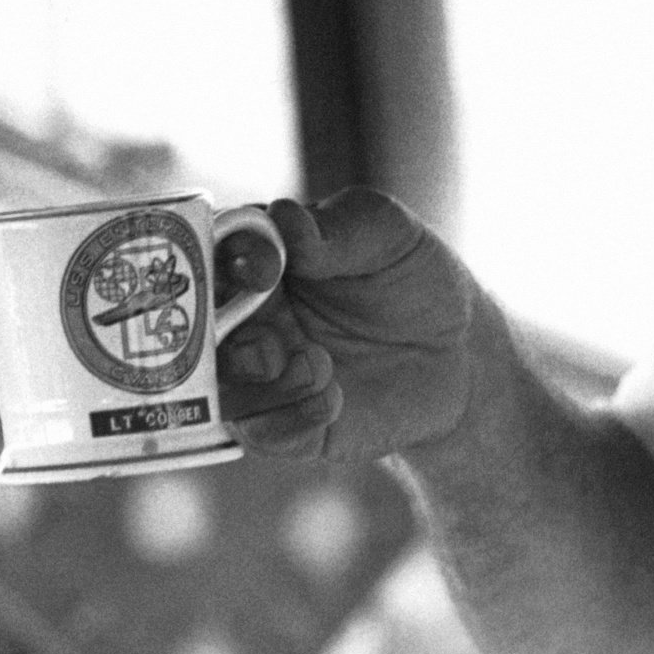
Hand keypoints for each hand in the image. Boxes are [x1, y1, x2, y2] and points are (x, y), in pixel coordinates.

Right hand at [217, 189, 475, 461]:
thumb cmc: (411, 274)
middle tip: (270, 345)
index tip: (266, 270)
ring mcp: (262, 375)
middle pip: (192, 332)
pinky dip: (289, 420)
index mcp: (257, 258)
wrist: (460, 351)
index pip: (211, 255)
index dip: (225, 263)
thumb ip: (336, 227)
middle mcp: (246, 317)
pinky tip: (333, 399)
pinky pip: (260, 434)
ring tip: (319, 367)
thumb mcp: (387, 233)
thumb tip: (284, 219)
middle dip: (220, 341)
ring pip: (219, 389)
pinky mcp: (287, 425)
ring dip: (258, 385)